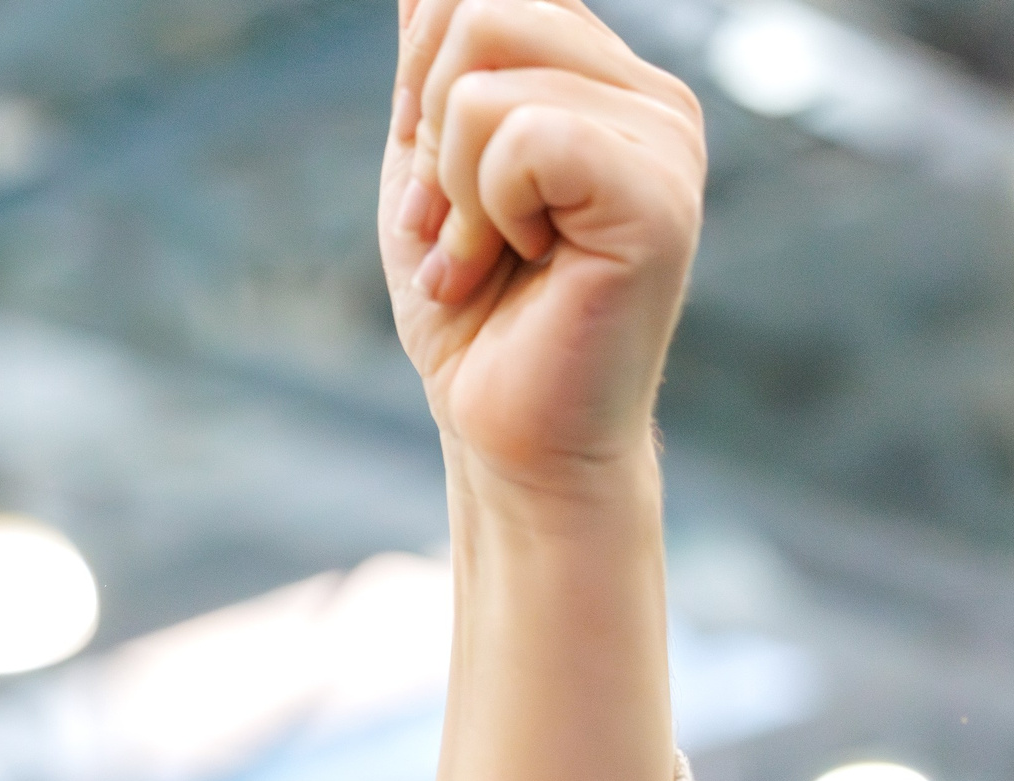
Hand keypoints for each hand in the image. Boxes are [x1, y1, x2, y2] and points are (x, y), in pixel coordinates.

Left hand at [383, 0, 705, 488]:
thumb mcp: (430, 168)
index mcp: (602, 77)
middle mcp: (648, 94)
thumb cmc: (472, 312)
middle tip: (451, 224)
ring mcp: (663, 140)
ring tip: (481, 254)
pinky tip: (514, 265)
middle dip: (426, 131)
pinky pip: (519, 140)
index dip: (422, 71)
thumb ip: (434, 66)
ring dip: (450, 186)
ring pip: (483, 78)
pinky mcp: (656, 197)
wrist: (505, 432)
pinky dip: (483, 213)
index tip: (434, 176)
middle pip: (481, 10)